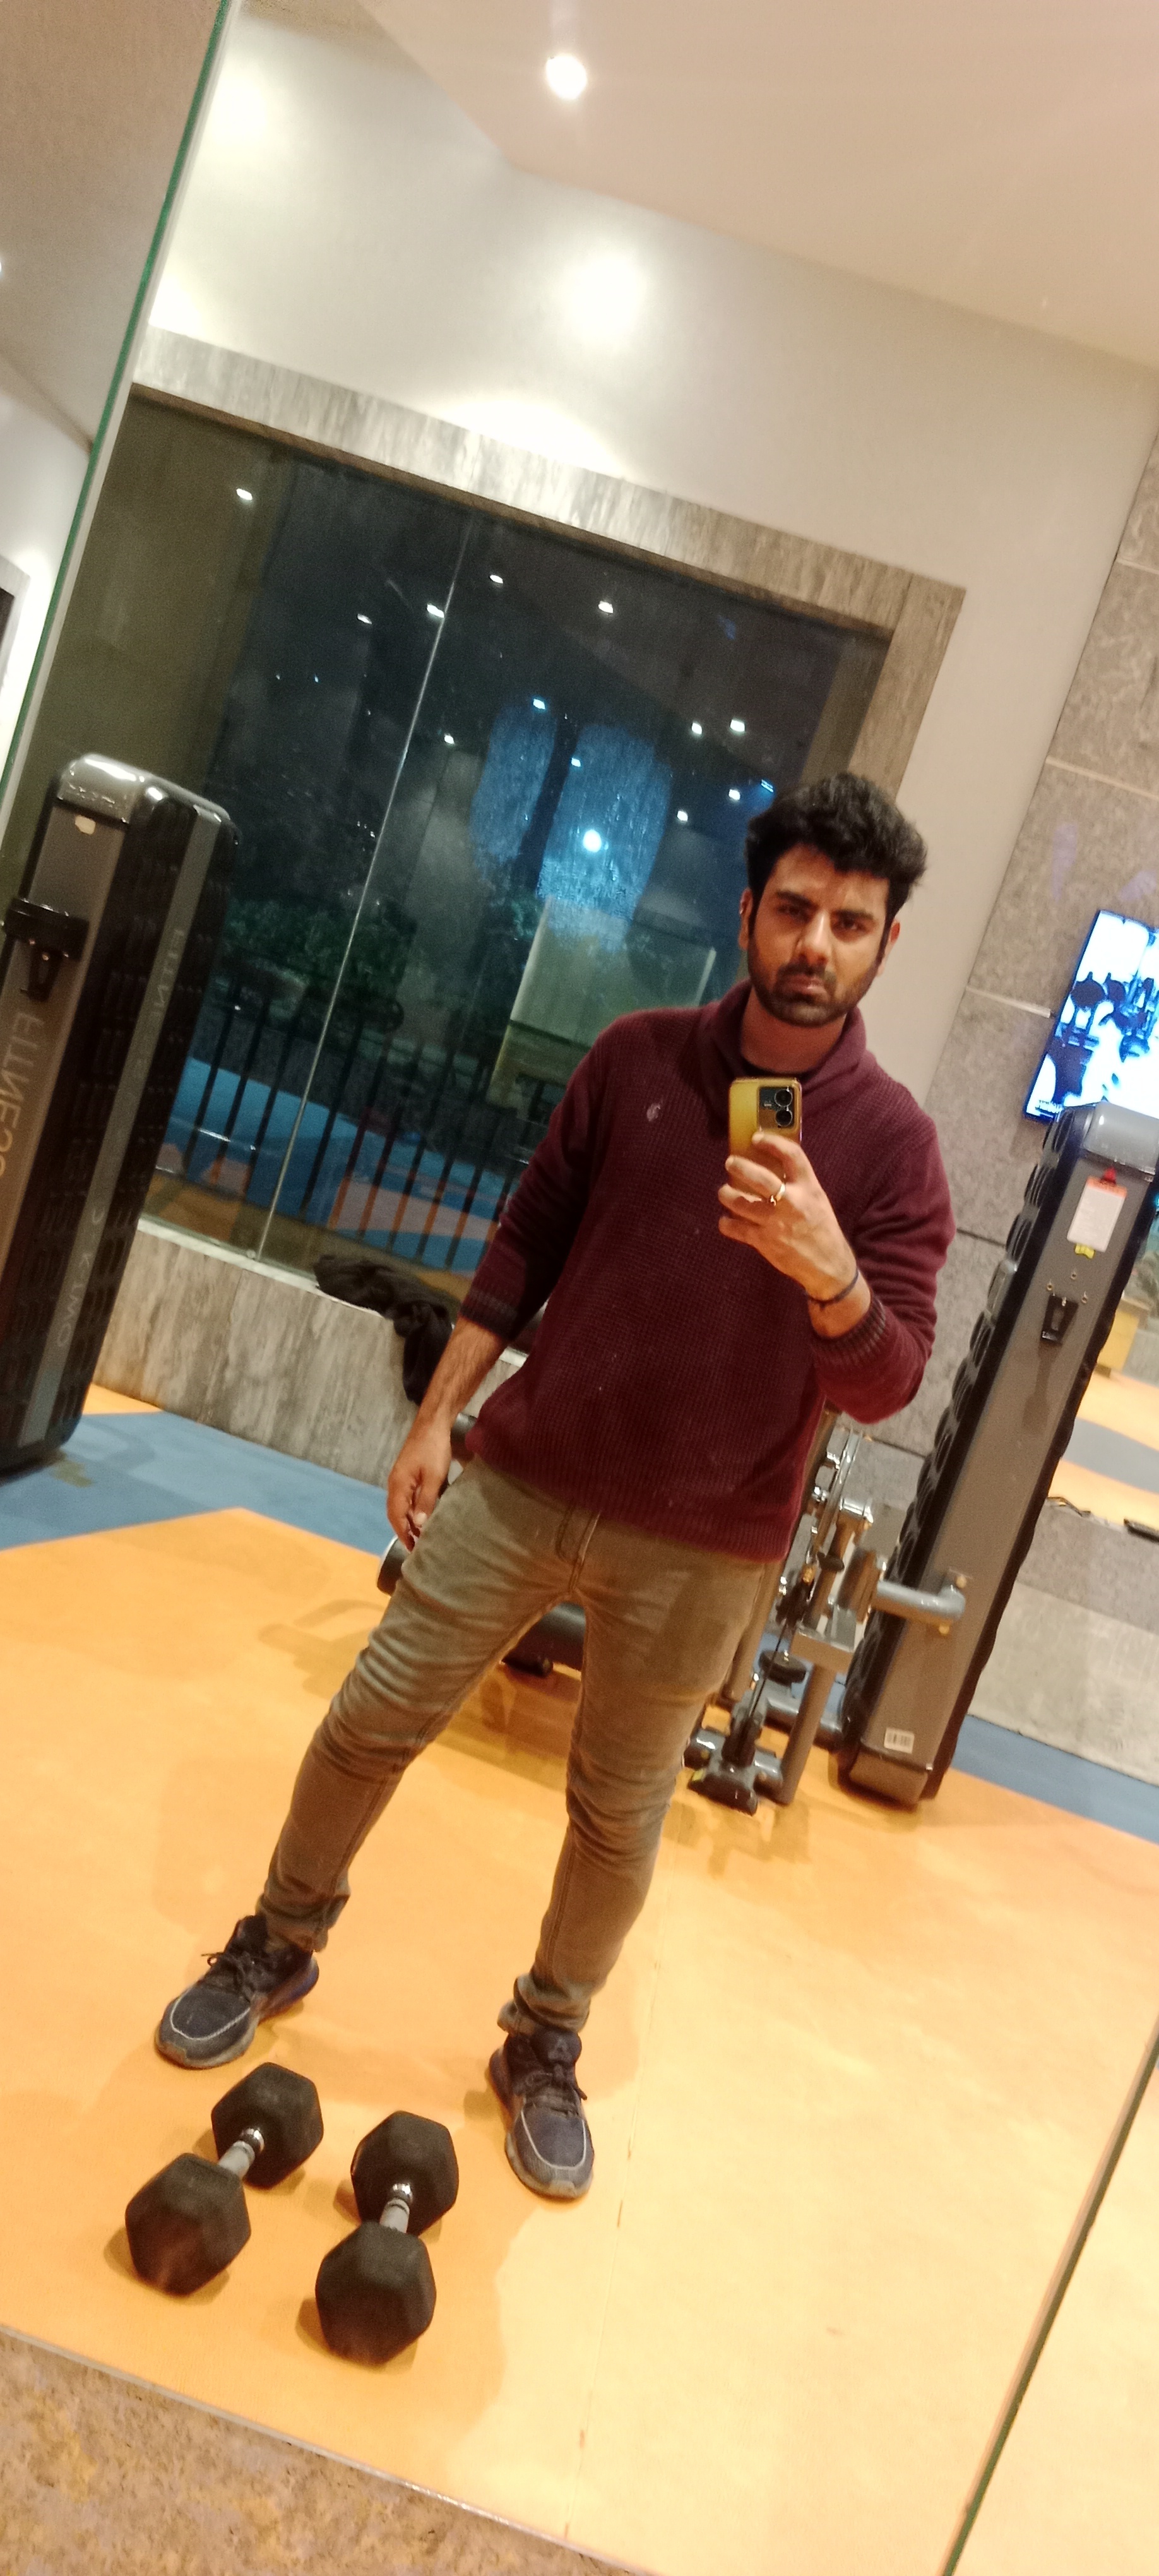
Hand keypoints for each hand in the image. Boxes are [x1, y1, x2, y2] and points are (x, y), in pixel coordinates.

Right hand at [387, 1419, 452, 1549]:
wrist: (433, 1424)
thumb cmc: (434, 1449)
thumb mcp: (434, 1477)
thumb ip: (426, 1501)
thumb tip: (419, 1525)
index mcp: (398, 1485)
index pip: (396, 1516)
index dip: (403, 1533)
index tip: (412, 1548)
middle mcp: (395, 1483)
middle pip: (396, 1512)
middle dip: (405, 1529)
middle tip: (417, 1546)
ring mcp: (401, 1478)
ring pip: (402, 1505)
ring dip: (409, 1520)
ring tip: (421, 1534)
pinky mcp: (409, 1473)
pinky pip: (407, 1496)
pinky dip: (413, 1508)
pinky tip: (423, 1513)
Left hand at [718, 1133, 865, 1316]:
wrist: (828, 1265)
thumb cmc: (822, 1229)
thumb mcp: (817, 1200)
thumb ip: (798, 1184)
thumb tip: (772, 1167)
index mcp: (809, 1188)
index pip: (792, 1156)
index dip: (772, 1142)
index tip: (756, 1138)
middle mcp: (792, 1202)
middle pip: (761, 1178)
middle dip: (740, 1167)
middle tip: (730, 1163)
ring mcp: (776, 1223)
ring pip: (742, 1203)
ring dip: (727, 1195)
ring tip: (723, 1192)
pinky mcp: (765, 1242)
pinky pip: (738, 1230)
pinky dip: (727, 1224)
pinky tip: (726, 1221)